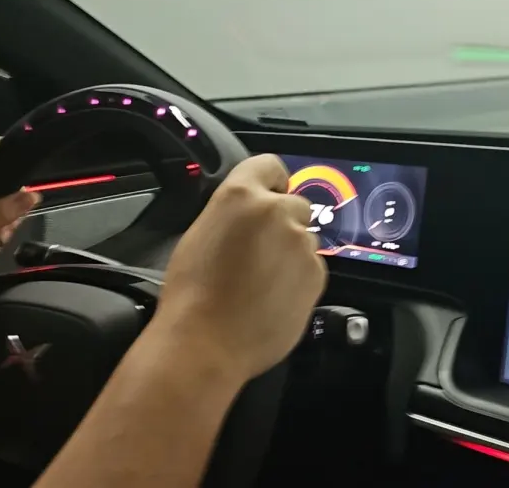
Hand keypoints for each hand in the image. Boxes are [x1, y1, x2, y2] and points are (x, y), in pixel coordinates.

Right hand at [153, 154, 326, 381]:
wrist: (206, 343)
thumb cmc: (192, 293)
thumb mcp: (202, 233)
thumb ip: (234, 215)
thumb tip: (251, 216)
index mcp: (241, 195)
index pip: (270, 165)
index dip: (270, 182)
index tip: (269, 194)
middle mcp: (277, 212)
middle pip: (294, 205)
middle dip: (282, 223)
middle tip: (258, 252)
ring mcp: (301, 244)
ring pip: (304, 239)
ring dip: (290, 253)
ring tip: (261, 282)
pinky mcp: (316, 274)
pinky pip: (312, 268)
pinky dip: (298, 279)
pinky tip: (273, 297)